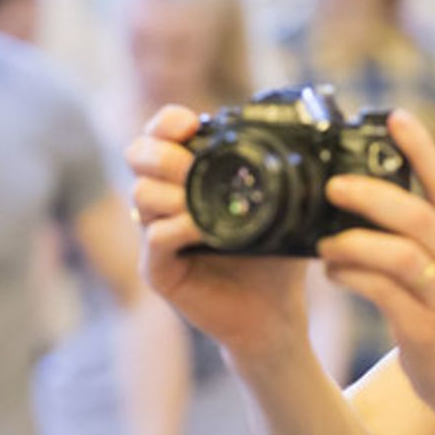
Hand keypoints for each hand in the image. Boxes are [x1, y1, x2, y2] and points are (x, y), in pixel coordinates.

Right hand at [126, 105, 310, 356]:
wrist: (274, 312)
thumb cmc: (274, 256)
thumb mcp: (280, 206)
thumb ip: (279, 172)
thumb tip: (297, 136)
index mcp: (189, 177)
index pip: (159, 134)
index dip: (168, 122)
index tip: (191, 124)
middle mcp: (165, 201)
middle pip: (137, 155)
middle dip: (163, 153)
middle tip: (192, 167)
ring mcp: (156, 234)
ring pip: (141, 194)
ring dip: (174, 192)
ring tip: (205, 203)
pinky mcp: (158, 270)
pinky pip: (154, 237)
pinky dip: (178, 228)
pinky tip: (204, 231)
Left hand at [316, 110, 434, 420]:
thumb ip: (433, 228)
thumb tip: (377, 183)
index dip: (422, 148)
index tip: (394, 117)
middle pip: (418, 215)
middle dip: (371, 194)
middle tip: (333, 184)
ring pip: (399, 255)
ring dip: (354, 241)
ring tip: (326, 240)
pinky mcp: (426, 331)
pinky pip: (382, 292)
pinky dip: (353, 276)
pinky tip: (335, 272)